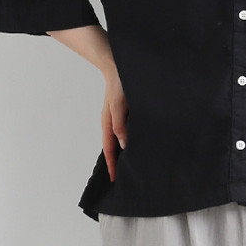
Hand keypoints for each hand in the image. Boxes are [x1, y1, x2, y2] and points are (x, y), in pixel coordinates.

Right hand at [101, 67, 127, 182]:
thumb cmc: (118, 85)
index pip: (109, 149)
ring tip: (131, 166)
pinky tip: (137, 145)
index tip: (114, 179)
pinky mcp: (125, 113)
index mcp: (108, 123)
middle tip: (124, 178)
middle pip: (113, 148)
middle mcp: (112, 123)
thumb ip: (120, 125)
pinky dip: (129, 142)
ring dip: (123, 153)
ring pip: (120, 141)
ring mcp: (118, 118)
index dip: (112, 164)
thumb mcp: (119, 106)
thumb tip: (124, 145)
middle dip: (117, 163)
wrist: (119, 66)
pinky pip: (126, 132)